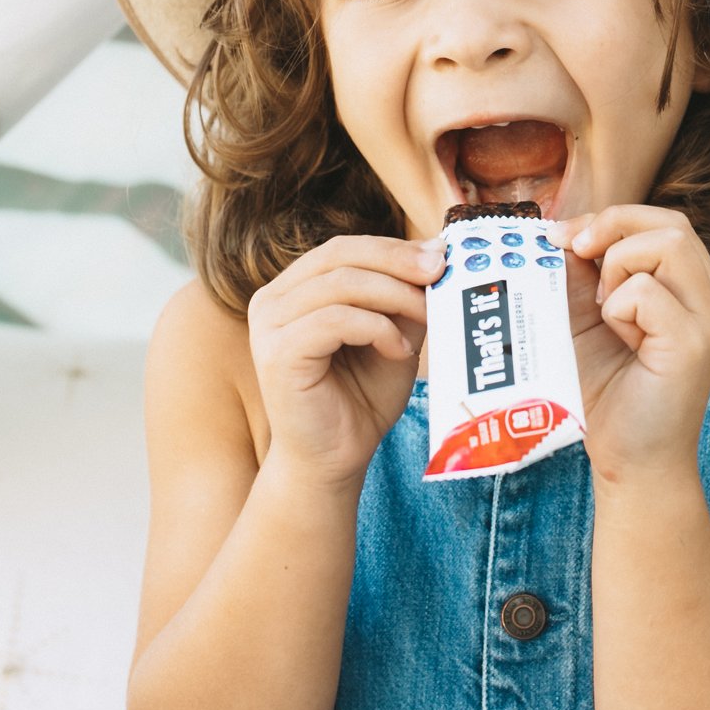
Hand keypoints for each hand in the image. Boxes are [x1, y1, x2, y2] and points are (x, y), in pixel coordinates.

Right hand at [247, 235, 440, 491]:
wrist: (333, 461)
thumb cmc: (360, 400)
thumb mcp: (392, 337)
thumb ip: (404, 299)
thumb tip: (436, 256)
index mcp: (294, 290)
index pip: (344, 249)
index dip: (393, 248)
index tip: (440, 255)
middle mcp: (272, 301)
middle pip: (339, 255)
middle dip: (397, 260)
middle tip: (439, 271)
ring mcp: (269, 326)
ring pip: (340, 284)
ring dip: (393, 296)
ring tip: (424, 320)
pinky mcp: (277, 354)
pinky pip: (334, 320)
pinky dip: (376, 327)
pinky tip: (398, 349)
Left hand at [565, 207, 709, 479]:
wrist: (630, 464)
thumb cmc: (609, 396)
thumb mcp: (589, 320)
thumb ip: (585, 276)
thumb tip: (562, 232)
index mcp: (693, 293)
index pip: (668, 223)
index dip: (615, 218)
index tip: (567, 238)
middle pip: (673, 224)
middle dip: (614, 228)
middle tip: (577, 255)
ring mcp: (709, 323)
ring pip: (668, 244)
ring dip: (619, 267)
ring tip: (607, 311)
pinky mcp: (694, 346)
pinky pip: (648, 292)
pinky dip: (618, 307)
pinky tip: (620, 340)